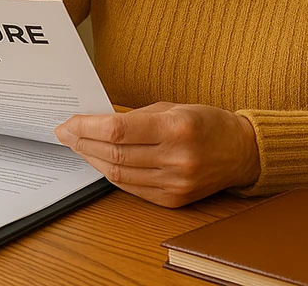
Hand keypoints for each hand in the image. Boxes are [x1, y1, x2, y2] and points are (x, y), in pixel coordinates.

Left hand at [54, 102, 260, 207]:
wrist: (242, 152)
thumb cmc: (208, 123)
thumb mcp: (174, 107)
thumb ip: (136, 117)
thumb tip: (96, 122)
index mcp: (177, 127)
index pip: (118, 130)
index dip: (87, 127)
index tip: (69, 123)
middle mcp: (177, 158)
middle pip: (114, 154)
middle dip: (83, 143)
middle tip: (65, 134)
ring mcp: (175, 183)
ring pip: (119, 174)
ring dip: (92, 160)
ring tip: (78, 147)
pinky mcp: (173, 199)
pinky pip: (132, 188)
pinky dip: (112, 174)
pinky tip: (101, 162)